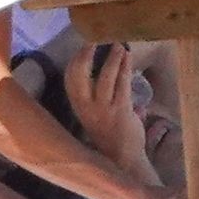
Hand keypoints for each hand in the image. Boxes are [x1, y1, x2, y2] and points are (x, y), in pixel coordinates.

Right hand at [66, 45, 146, 167]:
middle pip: (81, 76)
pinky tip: (128, 58)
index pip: (70, 79)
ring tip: (119, 45)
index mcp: (78, 107)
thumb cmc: (110, 134)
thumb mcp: (95, 115)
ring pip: (106, 77)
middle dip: (87, 55)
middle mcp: (86, 107)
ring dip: (113, 59)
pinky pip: (122, 84)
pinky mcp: (121, 111)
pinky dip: (125, 68)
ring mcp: (103, 109)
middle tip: (96, 39)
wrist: (122, 158)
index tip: (84, 45)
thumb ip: (97, 96)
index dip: (75, 60)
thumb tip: (110, 71)